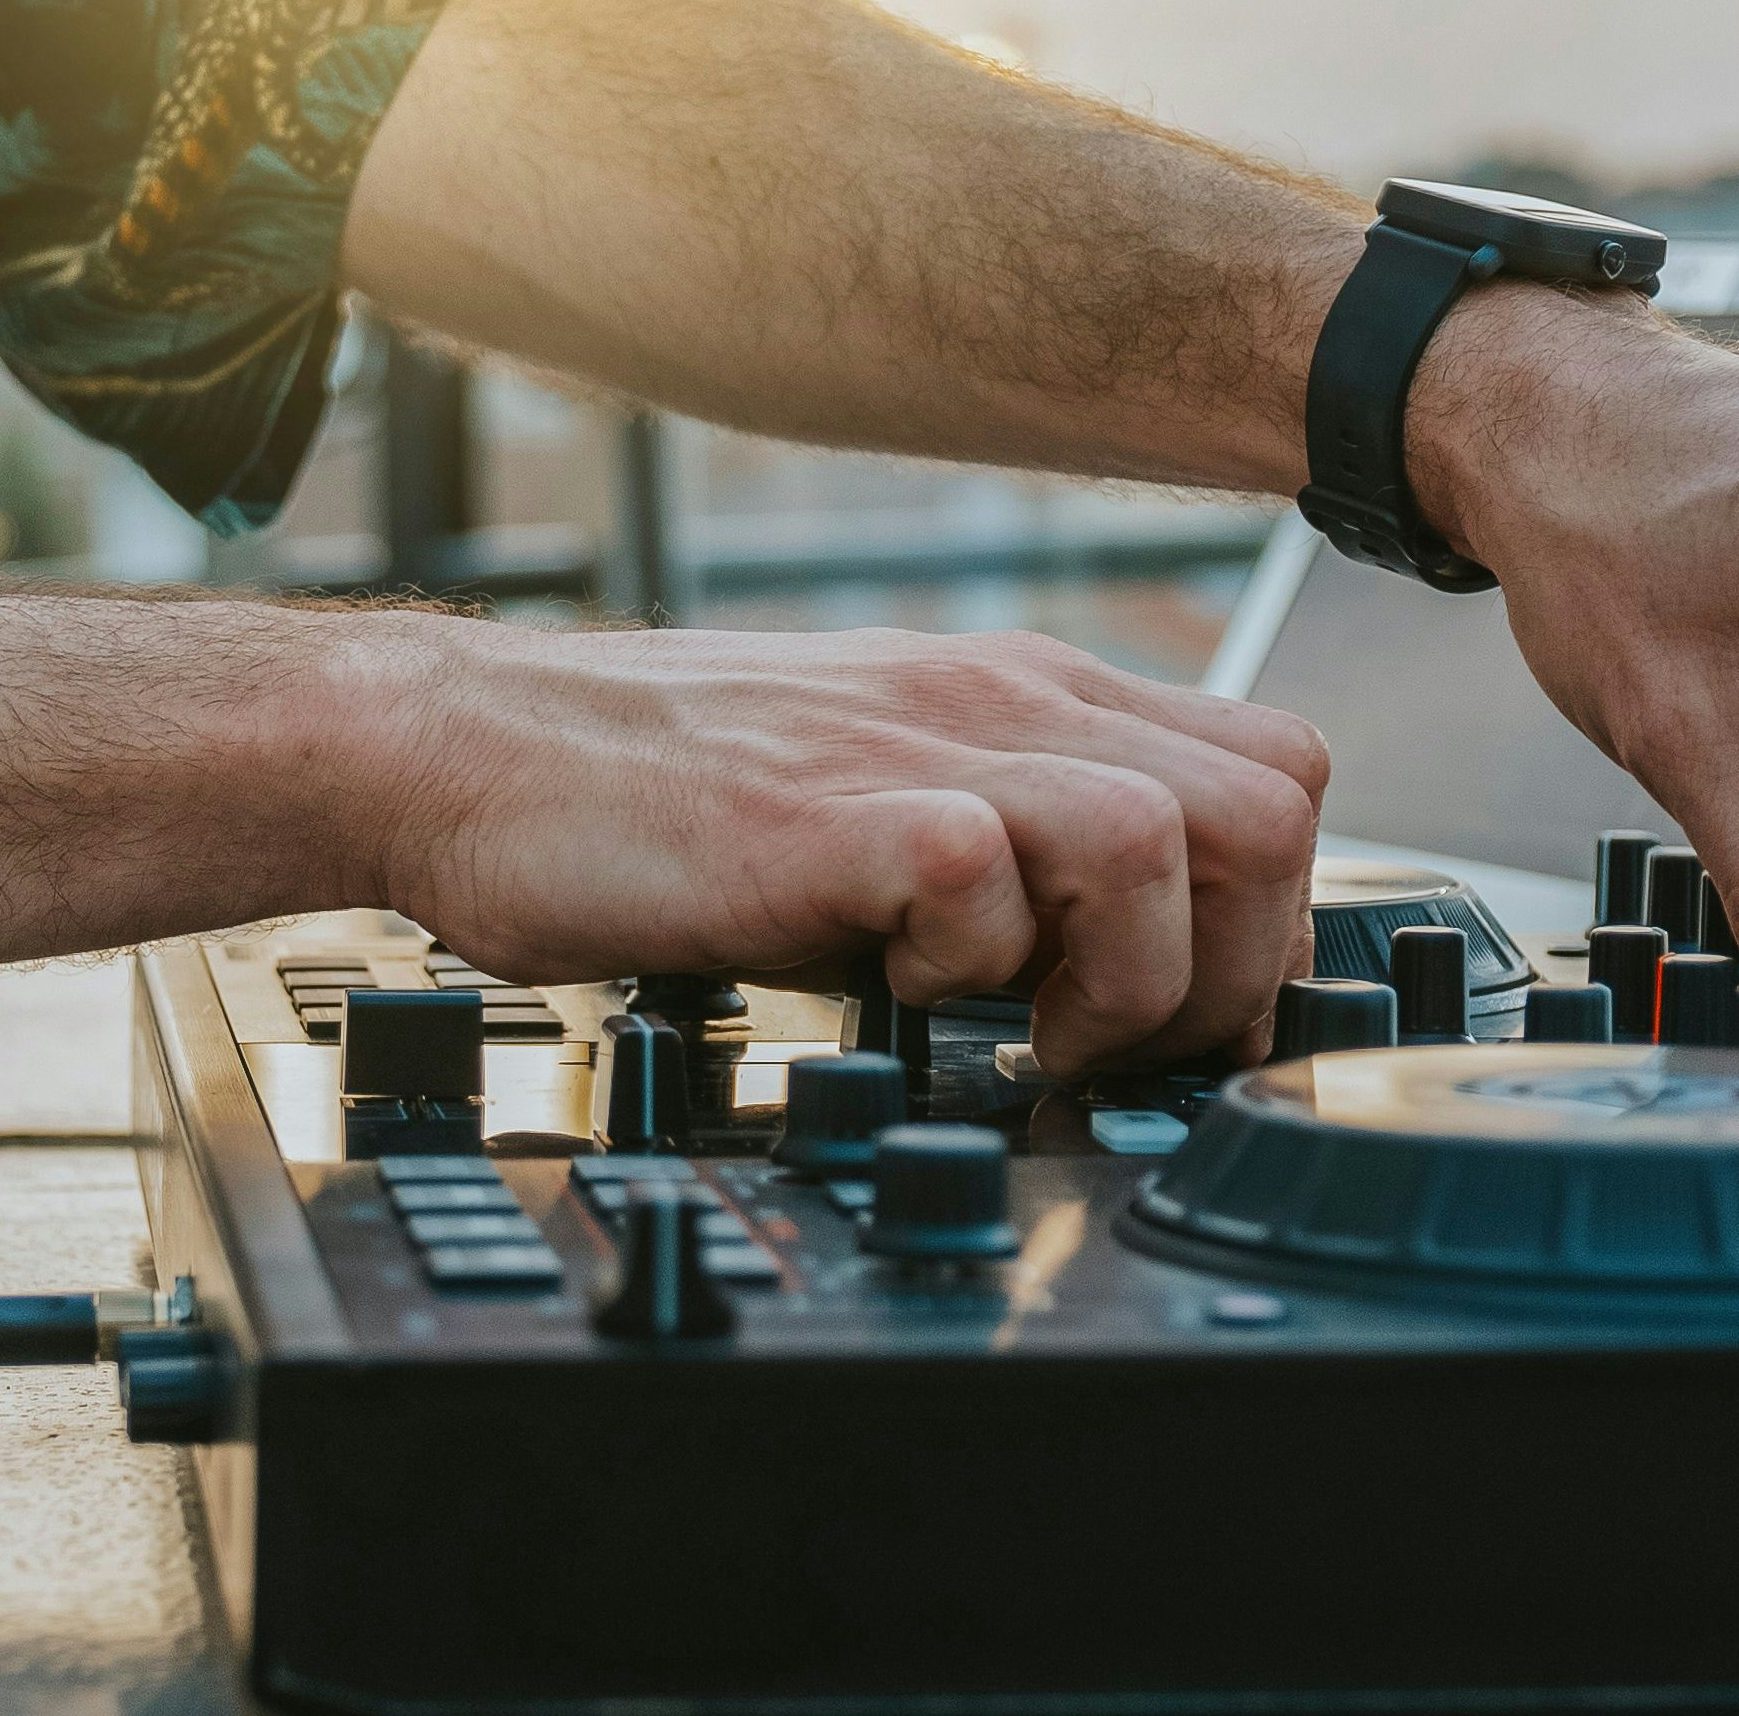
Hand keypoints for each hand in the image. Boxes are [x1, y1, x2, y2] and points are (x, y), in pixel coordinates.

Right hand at [352, 618, 1329, 1072]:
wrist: (464, 753)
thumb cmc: (648, 794)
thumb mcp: (871, 781)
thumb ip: (997, 837)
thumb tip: (1111, 962)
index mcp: (1017, 694)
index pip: (1273, 767)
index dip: (1269, 913)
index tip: (1186, 1012)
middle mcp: (995, 701)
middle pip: (1275, 802)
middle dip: (1235, 963)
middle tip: (1118, 1043)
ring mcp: (920, 746)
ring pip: (1171, 838)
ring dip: (1124, 979)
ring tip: (1019, 1034)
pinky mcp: (836, 814)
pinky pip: (992, 882)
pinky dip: (971, 971)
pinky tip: (896, 997)